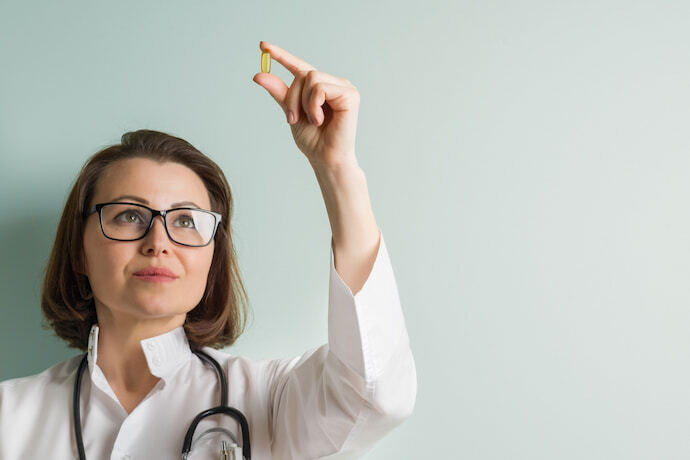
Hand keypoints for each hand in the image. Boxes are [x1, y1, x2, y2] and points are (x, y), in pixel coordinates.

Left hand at [252, 41, 360, 169]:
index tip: (262, 46)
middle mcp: (333, 83)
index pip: (299, 66)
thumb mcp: (291, 112)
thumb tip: (259, 74)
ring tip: (312, 120)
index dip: (281, 55)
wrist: (325, 158)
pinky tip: (320, 119)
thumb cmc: (313, 140)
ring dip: (304, 102)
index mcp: (320, 87)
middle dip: (293, 97)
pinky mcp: (350, 94)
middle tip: (291, 119)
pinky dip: (314, 105)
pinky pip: (321, 88)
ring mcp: (344, 87)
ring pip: (312, 78)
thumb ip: (280, 93)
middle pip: (303, 73)